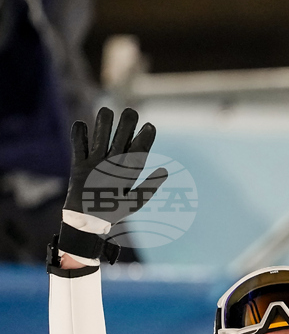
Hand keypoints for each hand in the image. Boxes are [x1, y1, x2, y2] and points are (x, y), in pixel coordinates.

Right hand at [60, 107, 166, 259]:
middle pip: (121, 139)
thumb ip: (149, 186)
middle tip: (130, 112)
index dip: (145, 138)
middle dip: (126, 126)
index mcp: (129, 170)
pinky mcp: (79, 165)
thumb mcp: (136, 202)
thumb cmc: (115, 213)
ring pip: (101, 138)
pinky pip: (78, 148)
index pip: (139, 149)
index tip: (150, 127)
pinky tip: (81, 124)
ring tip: (106, 111)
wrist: (89, 222)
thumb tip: (165, 171)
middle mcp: (114, 162)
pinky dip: (78, 136)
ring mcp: (96, 162)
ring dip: (103, 125)